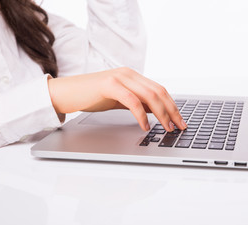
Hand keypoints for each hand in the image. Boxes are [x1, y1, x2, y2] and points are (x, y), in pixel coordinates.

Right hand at [47, 67, 186, 131]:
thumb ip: (138, 102)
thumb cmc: (92, 96)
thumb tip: (156, 111)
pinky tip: (145, 126)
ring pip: (149, 96)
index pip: (160, 90)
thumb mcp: (120, 99)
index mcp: (133, 76)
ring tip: (166, 127)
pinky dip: (142, 115)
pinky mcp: (110, 85)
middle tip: (179, 126)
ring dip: (161, 114)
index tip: (180, 120)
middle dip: (172, 111)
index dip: (172, 105)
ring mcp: (120, 78)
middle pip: (159, 92)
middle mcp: (129, 74)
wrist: (67, 92)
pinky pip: (133, 101)